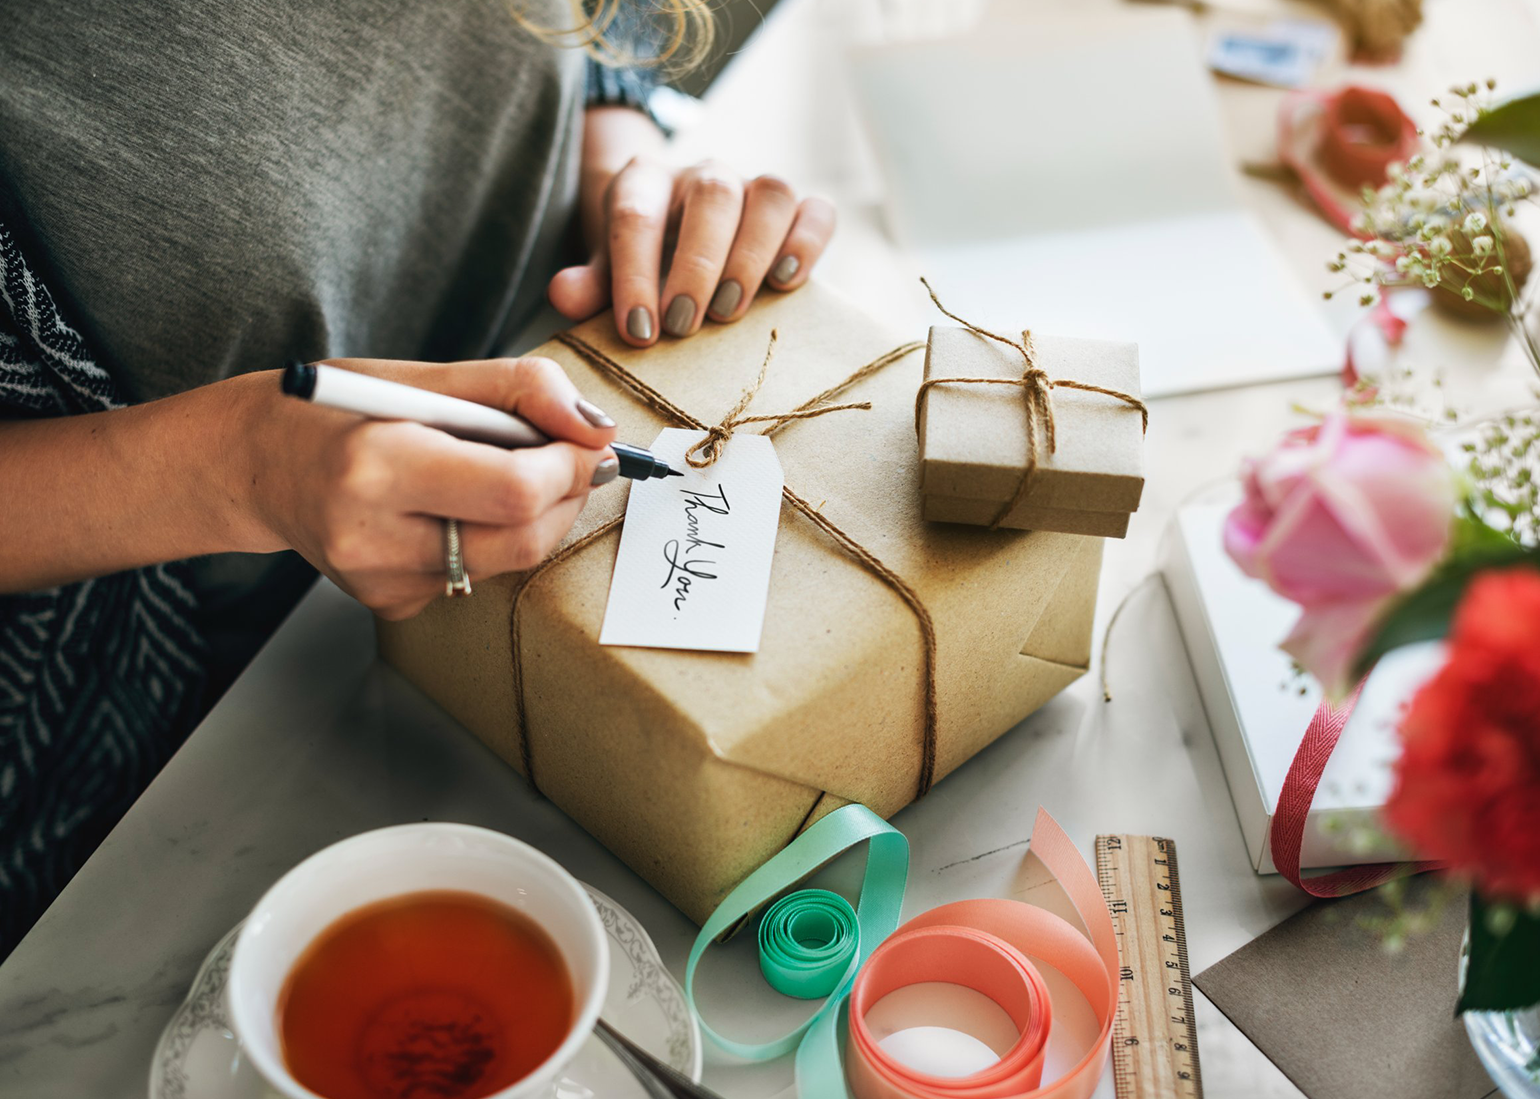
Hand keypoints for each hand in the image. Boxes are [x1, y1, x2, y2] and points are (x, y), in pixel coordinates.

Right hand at [242, 356, 617, 619]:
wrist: (252, 465)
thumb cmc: (334, 410)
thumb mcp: (421, 375)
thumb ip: (520, 390)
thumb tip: (598, 431)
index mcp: (376, 466)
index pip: (514, 491)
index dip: (569, 467)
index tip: (585, 442)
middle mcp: (373, 536)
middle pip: (524, 538)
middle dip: (566, 495)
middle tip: (567, 457)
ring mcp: (381, 581)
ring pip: (509, 560)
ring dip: (532, 515)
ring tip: (498, 469)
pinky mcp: (391, 604)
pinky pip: (476, 575)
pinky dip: (489, 537)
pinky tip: (450, 507)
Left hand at [548, 155, 835, 345]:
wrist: (680, 237)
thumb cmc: (642, 263)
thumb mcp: (607, 273)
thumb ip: (588, 287)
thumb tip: (564, 295)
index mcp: (645, 182)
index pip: (636, 214)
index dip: (635, 274)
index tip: (638, 332)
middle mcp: (702, 175)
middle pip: (711, 195)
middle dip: (698, 265)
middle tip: (685, 325)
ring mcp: (753, 186)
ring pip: (770, 194)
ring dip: (752, 255)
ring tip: (731, 312)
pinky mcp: (797, 208)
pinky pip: (816, 209)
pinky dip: (809, 242)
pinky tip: (787, 281)